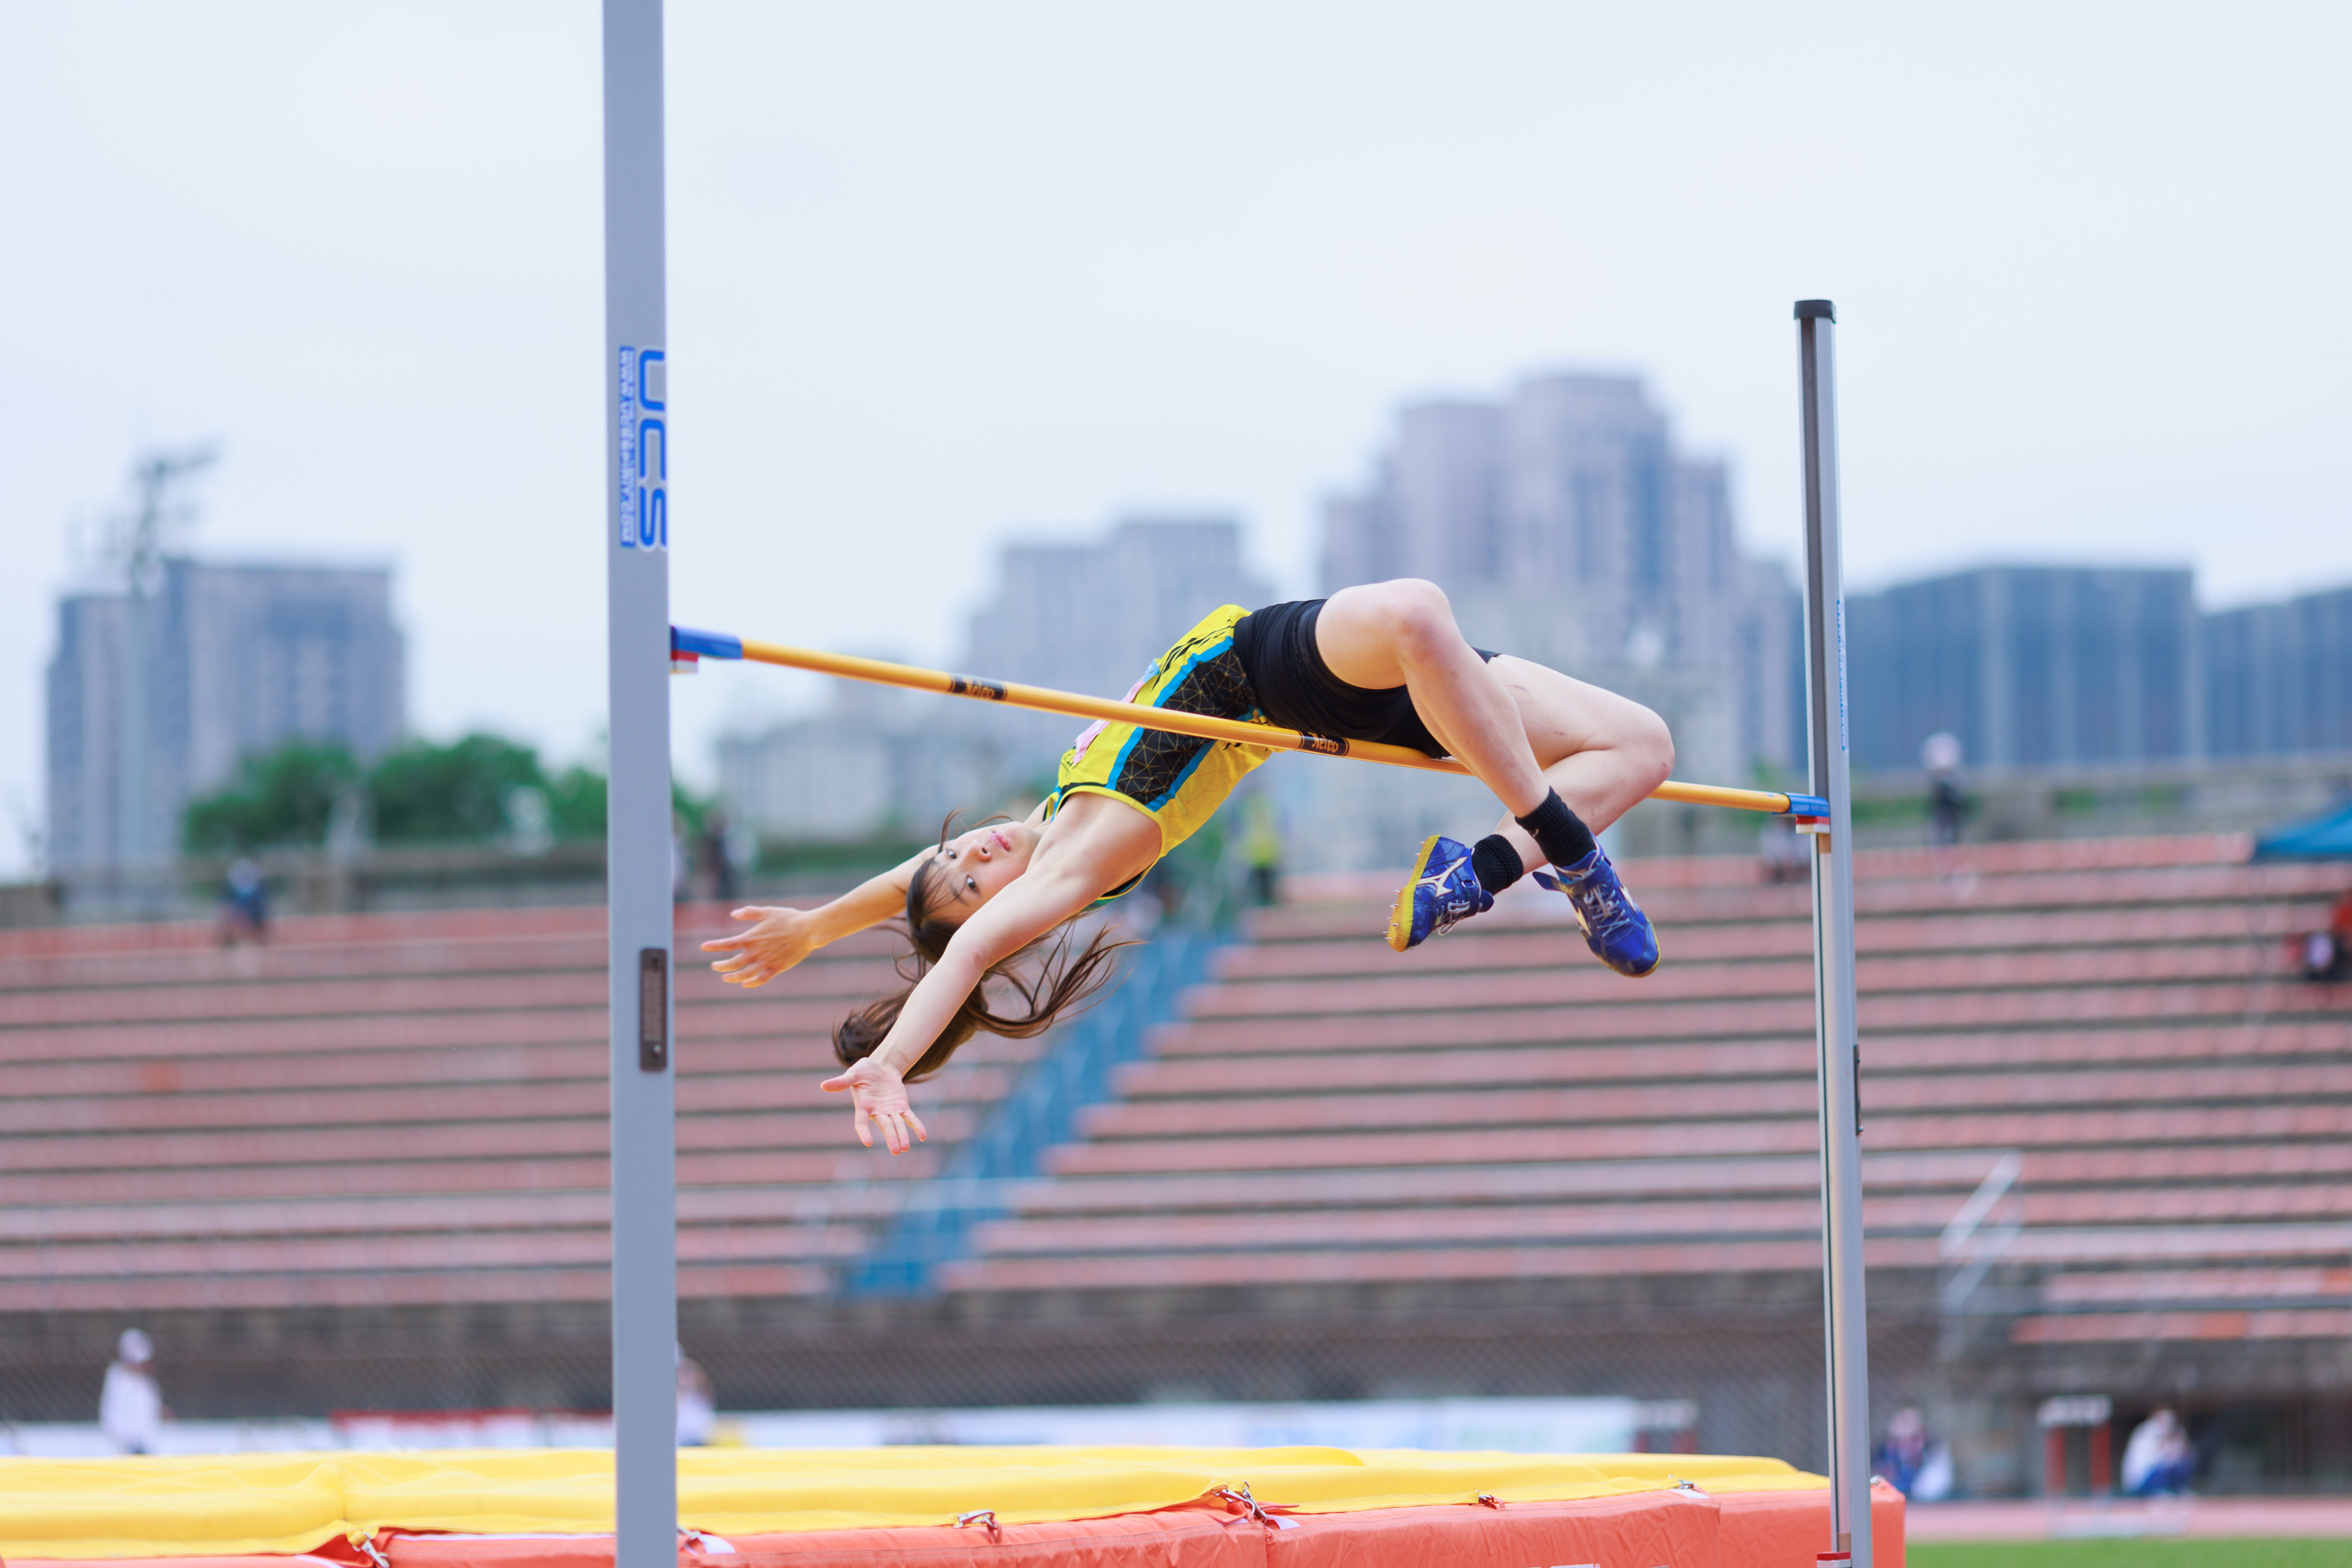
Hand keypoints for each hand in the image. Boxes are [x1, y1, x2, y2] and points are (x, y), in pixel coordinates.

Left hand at [701, 906, 819, 986]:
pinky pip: (761, 979)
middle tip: (714, 966)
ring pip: (744, 975)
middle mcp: (756, 952)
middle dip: (720, 966)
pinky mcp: (776, 968)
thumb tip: (733, 913)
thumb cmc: (789, 918)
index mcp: (752, 937)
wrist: (808, 931)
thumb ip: (750, 912)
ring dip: (732, 978)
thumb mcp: (768, 911)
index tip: (703, 947)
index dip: (714, 946)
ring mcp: (766, 962)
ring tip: (725, 978)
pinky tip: (745, 984)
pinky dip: (751, 983)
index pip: (727, 944)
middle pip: (732, 963)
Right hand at [820, 1057, 928, 1153]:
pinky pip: (910, 1118)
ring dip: (902, 1135)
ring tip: (905, 1148)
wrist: (880, 1067)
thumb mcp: (853, 1073)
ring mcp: (890, 1111)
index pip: (861, 1122)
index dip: (864, 1132)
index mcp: (863, 1106)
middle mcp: (876, 1112)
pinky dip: (916, 1126)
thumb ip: (842, 1082)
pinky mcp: (901, 1107)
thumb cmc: (863, 1071)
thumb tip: (823, 1086)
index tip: (868, 1142)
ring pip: (897, 1125)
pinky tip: (923, 1136)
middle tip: (896, 1151)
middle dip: (891, 1137)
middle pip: (884, 1126)